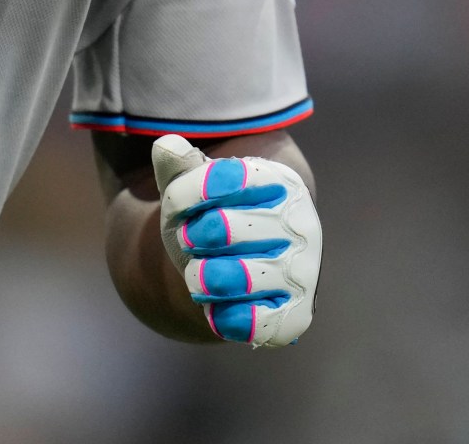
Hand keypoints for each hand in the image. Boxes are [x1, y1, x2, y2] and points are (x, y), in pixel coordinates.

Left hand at [151, 134, 320, 346]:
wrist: (243, 266)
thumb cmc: (214, 217)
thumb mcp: (194, 189)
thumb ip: (179, 167)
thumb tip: (165, 146)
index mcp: (279, 181)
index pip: (220, 178)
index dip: (184, 195)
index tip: (180, 203)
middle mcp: (301, 224)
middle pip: (220, 228)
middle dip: (193, 236)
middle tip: (194, 239)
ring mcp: (302, 271)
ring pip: (232, 277)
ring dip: (201, 277)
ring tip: (200, 273)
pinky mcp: (296, 315)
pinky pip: (253, 322)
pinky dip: (224, 317)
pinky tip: (218, 308)